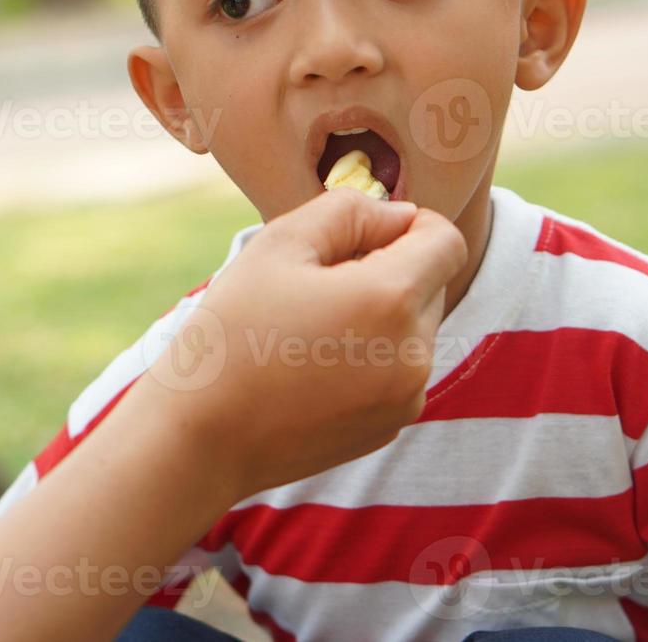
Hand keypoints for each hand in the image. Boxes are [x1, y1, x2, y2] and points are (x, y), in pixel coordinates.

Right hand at [134, 187, 468, 501]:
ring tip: (311, 327)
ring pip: (417, 327)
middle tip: (317, 283)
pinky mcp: (390, 426)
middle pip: (433, 282)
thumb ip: (351, 210)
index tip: (361, 234)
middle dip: (390, 269)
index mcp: (392, 301)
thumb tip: (398, 217)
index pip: (446, 239)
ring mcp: (407, 398)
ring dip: (382, 314)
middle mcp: (415, 355)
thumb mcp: (280, 242)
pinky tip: (313, 365)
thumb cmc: (231, 330)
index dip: (410, 223)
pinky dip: (372, 355)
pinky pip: (400, 369)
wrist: (201, 436)